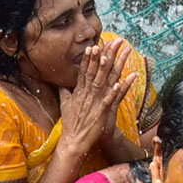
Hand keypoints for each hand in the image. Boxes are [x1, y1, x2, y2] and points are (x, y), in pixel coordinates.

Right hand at [59, 39, 135, 159]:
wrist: (73, 141)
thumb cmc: (71, 124)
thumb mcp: (65, 105)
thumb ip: (64, 92)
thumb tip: (61, 84)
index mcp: (80, 91)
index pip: (85, 70)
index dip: (91, 57)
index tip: (95, 44)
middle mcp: (87, 93)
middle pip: (96, 70)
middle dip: (105, 54)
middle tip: (114, 42)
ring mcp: (94, 102)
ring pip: (104, 80)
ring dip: (112, 66)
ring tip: (119, 54)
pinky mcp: (101, 112)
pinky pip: (110, 99)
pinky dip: (115, 91)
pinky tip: (121, 82)